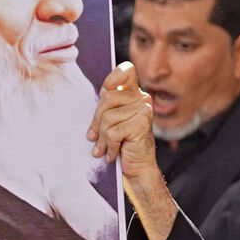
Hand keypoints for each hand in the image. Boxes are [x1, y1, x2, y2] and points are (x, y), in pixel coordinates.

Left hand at [87, 62, 156, 183]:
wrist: (137, 169)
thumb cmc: (122, 144)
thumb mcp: (110, 121)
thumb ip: (106, 106)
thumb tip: (100, 96)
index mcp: (134, 94)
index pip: (125, 71)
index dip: (111, 79)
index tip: (103, 95)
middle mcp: (142, 98)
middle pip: (107, 98)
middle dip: (96, 121)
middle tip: (95, 137)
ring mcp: (144, 110)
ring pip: (108, 117)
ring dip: (103, 138)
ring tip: (105, 148)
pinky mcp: (142, 124)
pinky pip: (113, 132)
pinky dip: (109, 146)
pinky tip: (112, 153)